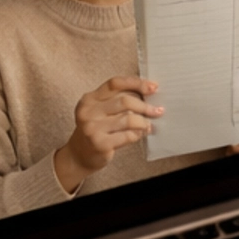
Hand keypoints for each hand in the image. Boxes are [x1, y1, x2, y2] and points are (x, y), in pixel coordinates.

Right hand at [54, 77, 162, 191]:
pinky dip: (138, 134)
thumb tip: (147, 95)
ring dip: (144, 122)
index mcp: (89, 98)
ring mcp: (93, 128)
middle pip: (124, 101)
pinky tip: (141, 134)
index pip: (115, 84)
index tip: (153, 87)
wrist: (80, 155)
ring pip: (128, 119)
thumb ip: (117, 102)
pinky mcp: (100, 143)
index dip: (136, 83)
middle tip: (158, 111)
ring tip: (149, 125)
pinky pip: (127, 136)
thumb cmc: (96, 131)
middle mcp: (88, 111)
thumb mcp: (100, 112)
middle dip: (145, 106)